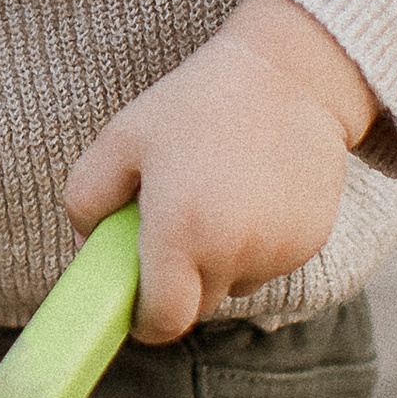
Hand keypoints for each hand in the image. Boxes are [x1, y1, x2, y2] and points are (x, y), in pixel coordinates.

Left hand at [63, 0, 379, 343]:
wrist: (290, 76)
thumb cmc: (195, 105)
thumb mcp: (121, 139)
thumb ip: (86, 199)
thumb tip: (86, 249)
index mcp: (180, 231)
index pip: (163, 321)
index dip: (144, 317)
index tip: (135, 296)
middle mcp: (233, 252)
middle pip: (196, 305)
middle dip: (177, 280)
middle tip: (170, 222)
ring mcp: (277, 250)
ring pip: (234, 284)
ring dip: (218, 259)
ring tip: (214, 193)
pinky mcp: (311, 242)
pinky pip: (267, 263)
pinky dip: (253, 243)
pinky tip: (249, 193)